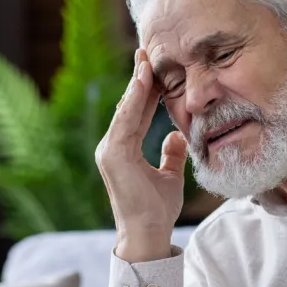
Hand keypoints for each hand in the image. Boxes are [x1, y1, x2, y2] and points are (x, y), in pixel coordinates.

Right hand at [95, 48, 188, 262]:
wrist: (148, 234)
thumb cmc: (156, 210)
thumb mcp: (169, 177)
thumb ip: (171, 155)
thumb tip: (176, 136)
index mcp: (123, 151)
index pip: (137, 114)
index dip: (146, 91)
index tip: (154, 68)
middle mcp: (112, 147)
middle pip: (128, 107)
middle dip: (139, 80)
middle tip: (147, 52)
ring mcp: (110, 151)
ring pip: (125, 110)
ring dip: (137, 84)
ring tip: (145, 60)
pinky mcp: (113, 155)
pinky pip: (126, 121)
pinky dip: (134, 100)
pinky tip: (143, 82)